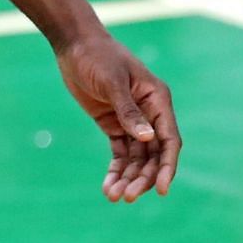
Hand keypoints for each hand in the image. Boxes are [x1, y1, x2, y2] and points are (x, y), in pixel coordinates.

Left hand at [56, 32, 181, 202]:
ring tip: (114, 197)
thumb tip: (148, 139)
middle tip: (127, 197)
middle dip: (143, 178)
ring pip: (137, 158)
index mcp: (158, 100)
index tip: (162, 190)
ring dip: (128, 178)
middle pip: (153, 155)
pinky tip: (107, 187)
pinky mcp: (114, 124)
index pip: (169, 140)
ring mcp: (132, 121)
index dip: (167, 167)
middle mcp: (150, 113)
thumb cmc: (98, 57)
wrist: (74, 45)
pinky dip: (116, 170)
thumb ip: (128, 111)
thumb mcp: (112, 82)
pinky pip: (120, 154)